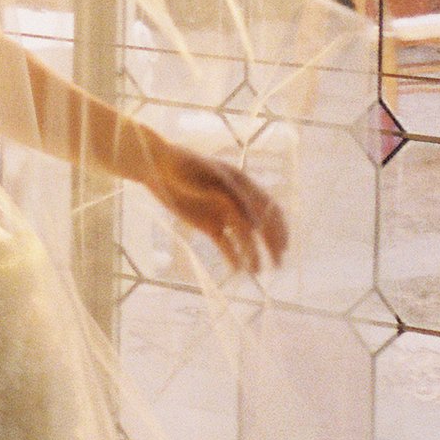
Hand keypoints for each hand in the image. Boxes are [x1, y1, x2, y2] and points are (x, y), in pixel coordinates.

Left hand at [142, 133, 288, 275]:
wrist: (157, 167)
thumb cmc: (185, 166)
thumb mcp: (211, 178)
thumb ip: (234, 198)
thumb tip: (256, 224)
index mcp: (243, 185)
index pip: (269, 208)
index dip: (278, 227)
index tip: (283, 245)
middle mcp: (237, 201)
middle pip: (261, 226)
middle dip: (270, 245)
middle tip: (277, 265)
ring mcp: (223, 214)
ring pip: (243, 238)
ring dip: (252, 254)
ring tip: (256, 272)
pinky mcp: (209, 225)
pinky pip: (225, 244)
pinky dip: (232, 257)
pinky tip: (237, 270)